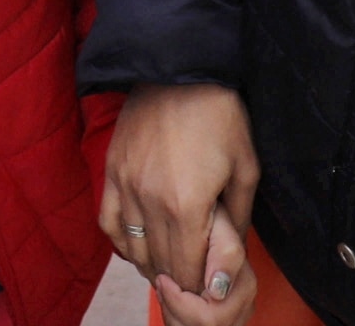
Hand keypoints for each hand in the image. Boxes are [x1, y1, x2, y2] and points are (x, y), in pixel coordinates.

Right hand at [104, 83, 259, 320]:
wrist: (179, 67)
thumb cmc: (219, 114)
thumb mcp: (245, 167)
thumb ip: (239, 217)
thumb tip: (233, 252)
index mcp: (187, 206)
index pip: (186, 270)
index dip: (198, 286)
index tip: (208, 286)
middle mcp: (150, 202)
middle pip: (159, 263)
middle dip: (177, 278)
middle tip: (192, 279)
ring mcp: (125, 186)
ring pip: (132, 247)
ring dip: (150, 263)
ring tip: (166, 267)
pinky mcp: (112, 170)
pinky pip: (108, 221)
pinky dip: (121, 241)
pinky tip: (136, 247)